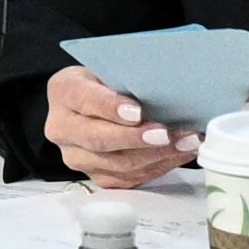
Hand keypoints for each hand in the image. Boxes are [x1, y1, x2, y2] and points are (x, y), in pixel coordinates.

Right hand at [46, 65, 185, 187]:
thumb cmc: (107, 83)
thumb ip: (128, 79)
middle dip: (137, 139)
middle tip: (165, 134)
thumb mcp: (110, 70)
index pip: (85, 100)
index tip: (137, 112)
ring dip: (157, 155)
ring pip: (117, 163)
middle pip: (99, 139)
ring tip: (186, 143)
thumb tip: (167, 89)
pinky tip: (179, 154)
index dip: (111, 108)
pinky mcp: (97, 176)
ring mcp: (78, 157)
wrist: (95, 106)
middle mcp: (63, 128)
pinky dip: (158, 166)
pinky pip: (129, 178)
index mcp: (63, 92)